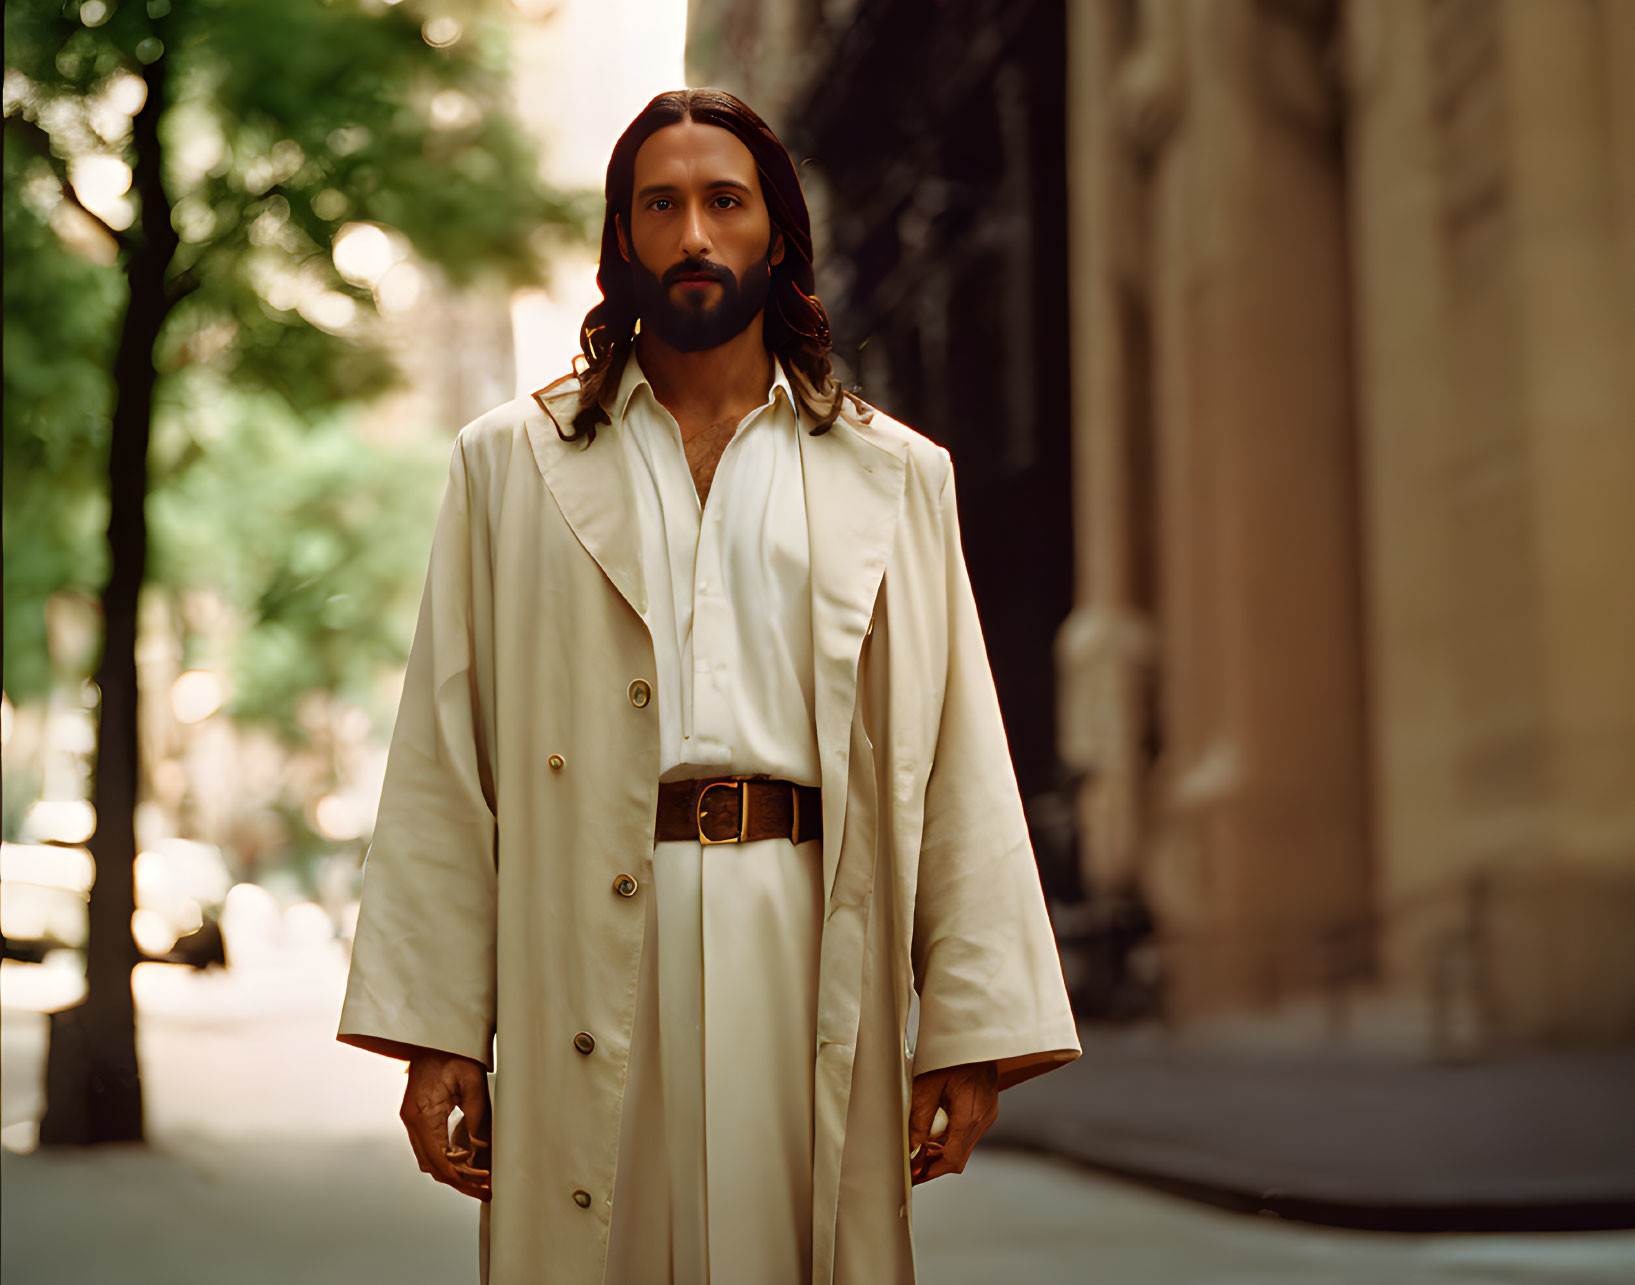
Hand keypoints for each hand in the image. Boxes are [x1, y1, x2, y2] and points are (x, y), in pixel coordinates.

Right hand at [401, 1049, 491, 1201]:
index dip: (463, 1177)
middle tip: (487, 1189)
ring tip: (481, 1180)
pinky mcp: (419, 1117)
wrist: (432, 1035)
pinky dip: (449, 1157)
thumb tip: (484, 1150)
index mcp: (422, 1114)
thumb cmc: (452, 1051)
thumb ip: (477, 1116)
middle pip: (434, 1166)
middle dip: (460, 1181)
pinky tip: (468, 1159)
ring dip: (455, 1172)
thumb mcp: (473, 1080)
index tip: (484, 1183)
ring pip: (431, 1160)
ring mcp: (414, 1120)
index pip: (440, 1159)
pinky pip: (431, 1147)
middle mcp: (414, 1121)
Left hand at [908, 1060, 997, 1184]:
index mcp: (970, 1116)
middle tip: (911, 1166)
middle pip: (958, 1157)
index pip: (951, 1160)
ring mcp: (987, 1115)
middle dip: (934, 1165)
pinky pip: (967, 1132)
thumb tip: (911, 1147)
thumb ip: (920, 1118)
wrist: (978, 1035)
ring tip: (918, 1146)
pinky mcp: (986, 1109)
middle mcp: (983, 1119)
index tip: (913, 1177)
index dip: (930, 1172)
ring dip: (941, 1150)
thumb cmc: (953, 1053)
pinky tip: (935, 1127)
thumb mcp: (928, 1083)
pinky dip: (950, 1136)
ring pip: (963, 1146)